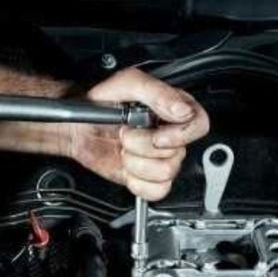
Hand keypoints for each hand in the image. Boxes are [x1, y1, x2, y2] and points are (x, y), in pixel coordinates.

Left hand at [65, 68, 208, 200]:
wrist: (79, 126)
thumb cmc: (101, 103)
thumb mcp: (126, 84)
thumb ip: (156, 92)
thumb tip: (181, 109)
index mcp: (173, 109)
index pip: (198, 125)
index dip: (180, 135)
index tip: (157, 136)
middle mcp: (171, 135)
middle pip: (177, 153)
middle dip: (143, 146)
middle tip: (126, 134)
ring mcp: (161, 158)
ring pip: (166, 173)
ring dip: (137, 163)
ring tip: (124, 149)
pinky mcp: (149, 178)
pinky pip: (157, 191)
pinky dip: (139, 184)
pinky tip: (128, 169)